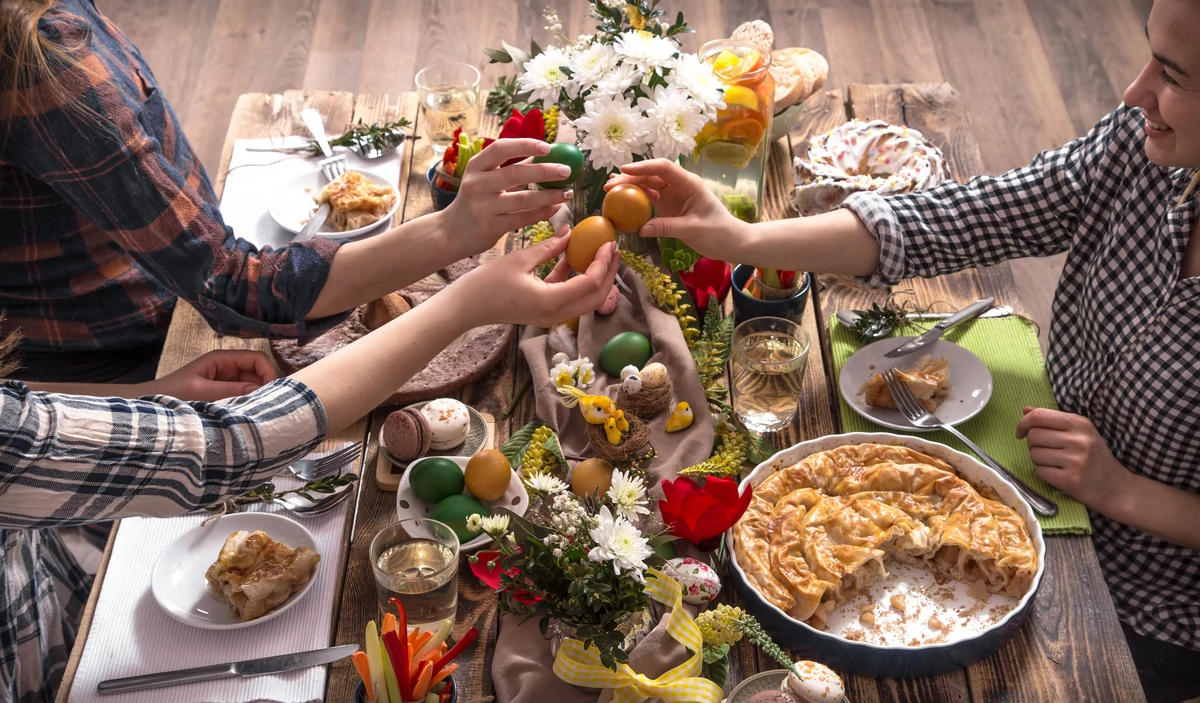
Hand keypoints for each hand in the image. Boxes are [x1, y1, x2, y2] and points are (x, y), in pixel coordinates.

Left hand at [143, 350, 278, 401]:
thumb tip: (261, 391)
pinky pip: (242, 397)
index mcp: (222, 359)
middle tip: (270, 405)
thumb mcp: (202, 391)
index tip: (273, 392)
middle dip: (266, 386)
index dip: (269, 372)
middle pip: (258, 373)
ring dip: (257, 397)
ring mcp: (226, 382)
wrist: (151, 404)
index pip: (257, 359)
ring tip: (260, 412)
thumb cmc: (172, 394)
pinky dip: (248, 404)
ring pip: (252, 386)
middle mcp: (227, 368)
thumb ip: (231, 391)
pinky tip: (249, 415)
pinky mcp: (223, 396)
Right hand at [439, 139, 575, 256]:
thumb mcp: (485, 180)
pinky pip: (522, 218)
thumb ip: (510, 167)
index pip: (500, 148)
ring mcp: (482, 207)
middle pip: (516, 173)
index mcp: (475, 167)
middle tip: (567, 171)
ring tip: (568, 193)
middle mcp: (476, 184)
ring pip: (523, 199)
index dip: (525, 145)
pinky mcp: (490, 227)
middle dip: (545, 171)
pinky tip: (555, 208)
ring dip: (550, 195)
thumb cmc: (475, 201)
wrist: (452, 232)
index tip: (548, 147)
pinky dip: (542, 213)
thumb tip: (543, 153)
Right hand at [451, 226, 619, 327]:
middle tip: (613, 249)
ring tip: (601, 253)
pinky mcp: (546, 313)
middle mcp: (556, 314)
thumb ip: (549, 247)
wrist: (467, 306)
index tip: (609, 243)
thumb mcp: (520, 259)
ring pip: (587, 300)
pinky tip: (574, 257)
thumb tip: (570, 231)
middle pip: (596, 297)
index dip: (603, 262)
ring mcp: (552, 316)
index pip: (590, 283)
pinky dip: (577, 280)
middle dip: (608, 273)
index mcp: (551, 302)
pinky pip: (570, 297)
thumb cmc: (488, 282)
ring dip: (596, 278)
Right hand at [606, 159, 750, 261]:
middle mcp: (680, 186)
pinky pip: (650, 200)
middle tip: (609, 186)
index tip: (624, 170)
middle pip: (652, 176)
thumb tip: (641, 229)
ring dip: (630, 187)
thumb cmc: (718, 232)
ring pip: (648, 186)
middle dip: (630, 178)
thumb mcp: (693, 230)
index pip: (664, 169)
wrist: (731, 242)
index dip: (643, 167)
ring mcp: (674, 195)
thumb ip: (667, 227)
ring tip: (609, 189)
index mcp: (689, 184)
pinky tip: (622, 201)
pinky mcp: (669, 207)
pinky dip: (636, 200)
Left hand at [1015, 407, 1131, 511]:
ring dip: (1039, 460)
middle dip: (1033, 445)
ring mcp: (1076, 460)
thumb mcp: (1079, 432)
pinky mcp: (1070, 480)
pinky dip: (1043, 474)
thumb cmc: (1094, 457)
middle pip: (1033, 436)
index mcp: (1080, 423)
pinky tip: (1058, 474)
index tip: (1021, 433)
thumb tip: (1025, 410)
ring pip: (1034, 454)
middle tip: (1047, 451)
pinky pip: (1039, 472)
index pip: (1039, 416)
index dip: (1023, 423)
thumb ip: (1052, 420)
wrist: (1116, 487)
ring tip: (1056, 463)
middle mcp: (1079, 439)